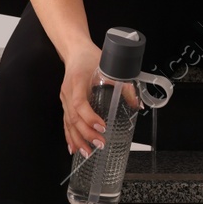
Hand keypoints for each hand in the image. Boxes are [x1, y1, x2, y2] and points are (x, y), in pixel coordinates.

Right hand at [60, 42, 140, 157]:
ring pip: (68, 123)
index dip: (90, 117)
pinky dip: (69, 136)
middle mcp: (68, 92)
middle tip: (100, 144)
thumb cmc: (91, 57)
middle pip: (73, 117)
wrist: (75, 51)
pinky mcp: (65, 103)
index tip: (103, 126)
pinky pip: (65, 122)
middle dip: (87, 133)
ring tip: (87, 153)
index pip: (80, 103)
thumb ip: (124, 85)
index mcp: (77, 81)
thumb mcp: (109, 67)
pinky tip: (73, 148)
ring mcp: (64, 99)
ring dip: (77, 139)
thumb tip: (138, 104)